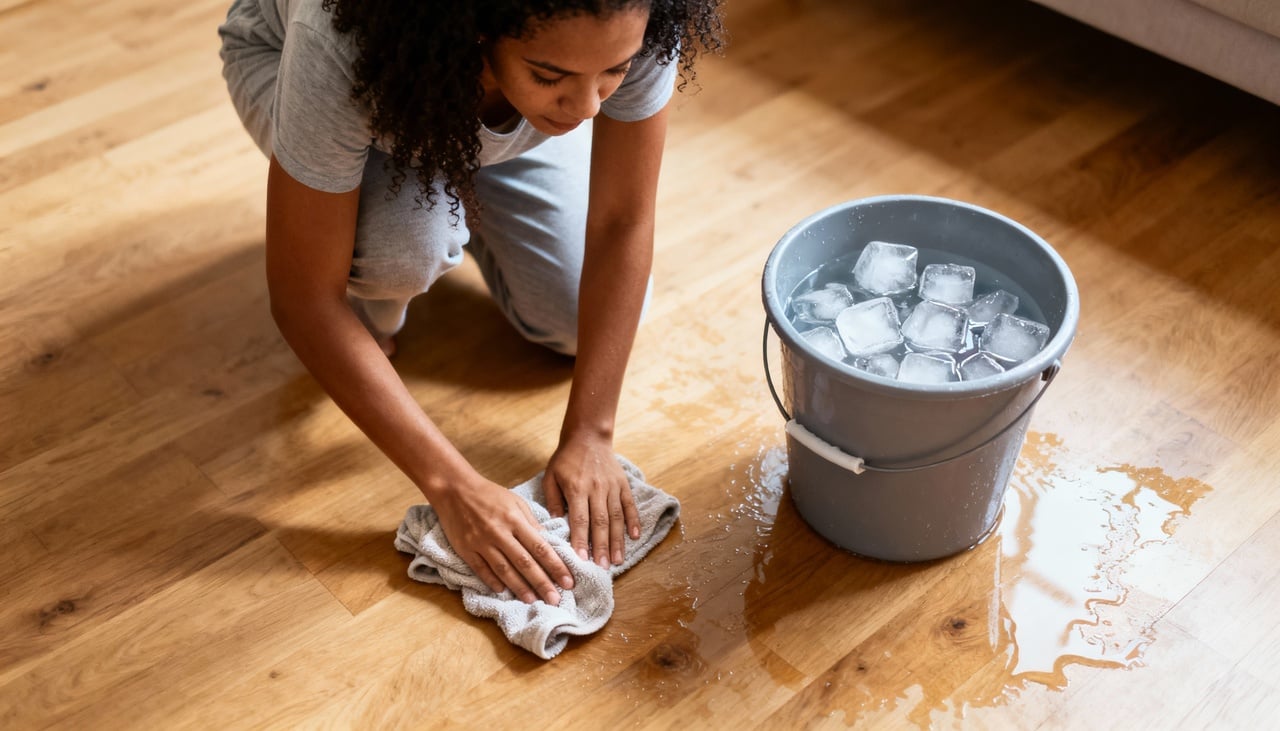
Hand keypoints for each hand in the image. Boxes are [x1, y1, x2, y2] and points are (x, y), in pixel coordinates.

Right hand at [430, 473, 573, 604]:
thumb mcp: (516, 502)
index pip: (540, 547)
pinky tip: (503, 591)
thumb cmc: (489, 494)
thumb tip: (547, 542)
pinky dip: (492, 581)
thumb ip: (532, 523)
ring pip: (504, 570)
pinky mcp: (466, 549)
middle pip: (524, 563)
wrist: (454, 489)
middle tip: (555, 600)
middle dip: (542, 582)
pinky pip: (481, 569)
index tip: (568, 581)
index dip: (556, 566)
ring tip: (532, 601)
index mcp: (515, 520)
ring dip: (519, 587)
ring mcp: (481, 542)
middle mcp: (500, 533)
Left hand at [543, 435, 640, 567]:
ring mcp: (612, 487)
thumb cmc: (566, 459)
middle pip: (600, 522)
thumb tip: (554, 524)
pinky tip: (635, 536)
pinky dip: (633, 521)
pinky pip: (629, 505)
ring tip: (618, 560)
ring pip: (616, 517)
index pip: (579, 519)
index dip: (581, 540)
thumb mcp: (551, 476)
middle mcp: (597, 489)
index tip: (582, 559)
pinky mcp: (623, 484)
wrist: (588, 436)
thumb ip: (552, 500)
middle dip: (602, 547)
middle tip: (603, 568)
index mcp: (577, 488)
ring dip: (617, 540)